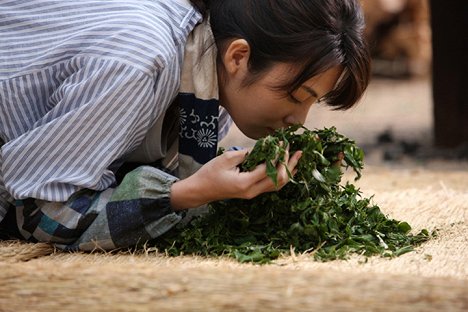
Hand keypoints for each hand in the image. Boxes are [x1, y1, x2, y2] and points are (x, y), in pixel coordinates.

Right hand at [170, 148, 301, 209]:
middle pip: (279, 180)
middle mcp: (252, 191)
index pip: (269, 169)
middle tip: (292, 149)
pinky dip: (281, 176)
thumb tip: (264, 148)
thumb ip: (247, 154)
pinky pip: (271, 186)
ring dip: (289, 171)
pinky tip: (286, 167)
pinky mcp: (252, 192)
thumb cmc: (210, 173)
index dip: (278, 155)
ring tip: (297, 158)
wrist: (201, 190)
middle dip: (288, 163)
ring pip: (278, 185)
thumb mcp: (227, 158)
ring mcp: (253, 194)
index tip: (282, 143)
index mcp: (245, 183)